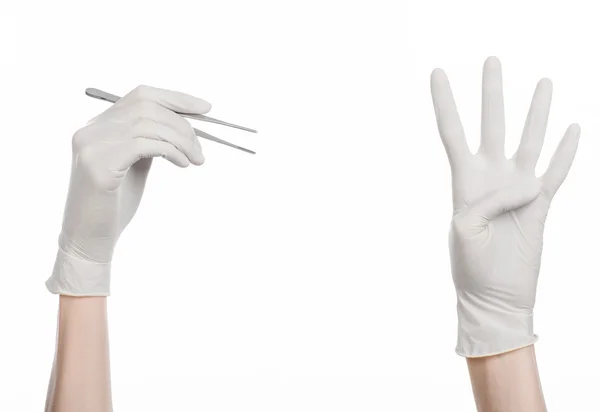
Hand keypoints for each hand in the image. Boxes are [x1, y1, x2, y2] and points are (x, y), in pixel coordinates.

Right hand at [46, 85, 210, 295]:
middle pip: (147, 107)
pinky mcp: (98, 165)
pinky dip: (170, 150)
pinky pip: (143, 144)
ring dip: (181, 140)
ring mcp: (91, 145)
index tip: (205, 108)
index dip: (176, 98)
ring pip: (147, 123)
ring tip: (195, 160)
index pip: (141, 95)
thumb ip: (150, 141)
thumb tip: (184, 126)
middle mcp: (91, 130)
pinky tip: (182, 164)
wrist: (90, 239)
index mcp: (99, 126)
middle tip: (200, 149)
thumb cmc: (115, 205)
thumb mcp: (136, 166)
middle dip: (182, 125)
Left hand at [431, 57, 579, 356]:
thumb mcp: (466, 231)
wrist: (495, 296)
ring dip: (537, 113)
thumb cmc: (471, 266)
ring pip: (529, 141)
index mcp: (464, 181)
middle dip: (492, 93)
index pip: (452, 131)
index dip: (445, 102)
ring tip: (544, 82)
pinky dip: (566, 152)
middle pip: (492, 124)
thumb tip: (525, 184)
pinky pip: (557, 172)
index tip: (437, 72)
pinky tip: (572, 128)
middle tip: (492, 60)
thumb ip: (488, 201)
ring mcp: (517, 189)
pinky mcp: (541, 205)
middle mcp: (491, 178)